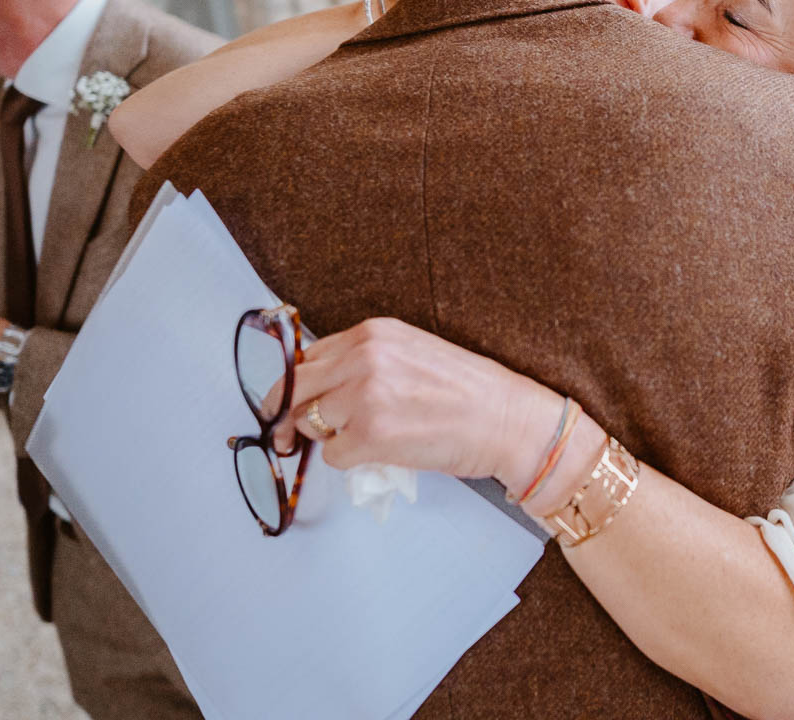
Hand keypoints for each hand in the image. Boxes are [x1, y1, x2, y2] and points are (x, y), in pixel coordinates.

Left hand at [275, 318, 553, 481]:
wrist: (507, 419)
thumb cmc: (471, 392)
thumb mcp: (414, 353)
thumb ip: (368, 360)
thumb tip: (326, 387)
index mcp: (374, 333)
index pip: (309, 357)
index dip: (301, 385)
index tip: (298, 402)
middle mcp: (364, 358)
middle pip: (294, 387)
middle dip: (286, 413)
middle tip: (287, 433)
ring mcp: (364, 397)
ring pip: (310, 423)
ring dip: (329, 437)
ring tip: (364, 439)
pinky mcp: (370, 436)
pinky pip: (333, 455)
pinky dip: (350, 460)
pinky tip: (381, 452)